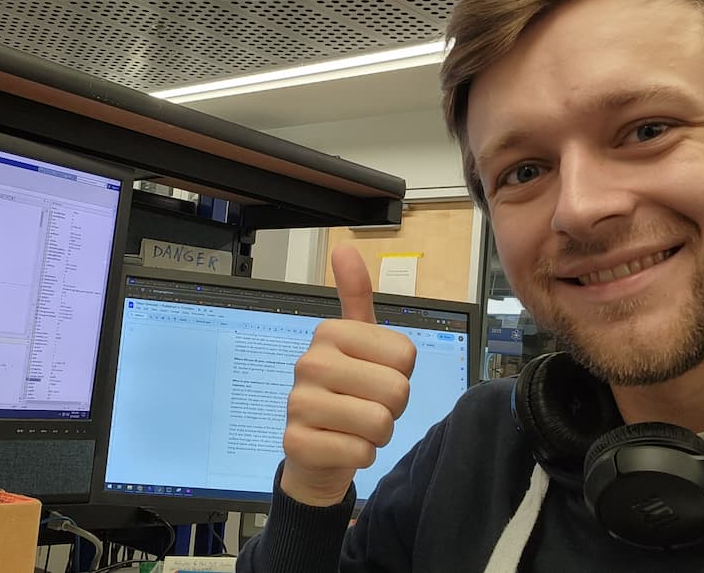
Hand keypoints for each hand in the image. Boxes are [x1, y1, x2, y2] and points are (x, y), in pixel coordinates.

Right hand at [280, 244, 417, 505]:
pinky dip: (361, 455)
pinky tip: (341, 446)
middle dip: (393, 408)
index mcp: (329, 333)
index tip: (374, 377)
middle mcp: (309, 362)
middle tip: (366, 406)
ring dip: (378, 434)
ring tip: (355, 427)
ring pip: (380, 423)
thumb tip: (344, 247)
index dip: (401, 375)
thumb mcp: (358, 342)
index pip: (406, 357)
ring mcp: (298, 404)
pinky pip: (360, 452)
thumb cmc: (346, 392)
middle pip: (397, 390)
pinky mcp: (297, 443)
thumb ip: (356, 296)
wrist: (316, 452)